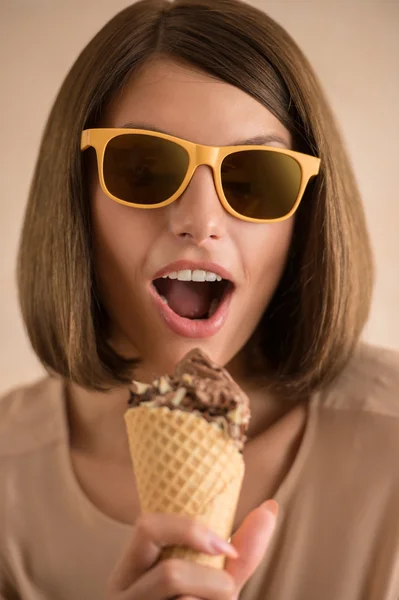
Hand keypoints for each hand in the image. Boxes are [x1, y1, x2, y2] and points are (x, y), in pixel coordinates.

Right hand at [106, 499, 277, 599]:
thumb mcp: (213, 585)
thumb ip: (239, 552)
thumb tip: (270, 507)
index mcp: (130, 570)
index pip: (148, 527)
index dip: (191, 530)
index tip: (228, 548)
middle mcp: (121, 597)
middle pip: (169, 574)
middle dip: (213, 584)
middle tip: (228, 595)